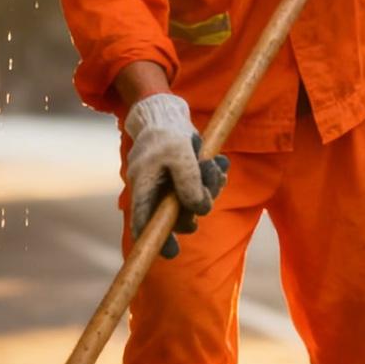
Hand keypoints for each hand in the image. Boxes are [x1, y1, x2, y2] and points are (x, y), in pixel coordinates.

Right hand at [124, 92, 228, 258]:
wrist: (167, 110)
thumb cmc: (168, 132)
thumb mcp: (180, 155)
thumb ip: (189, 183)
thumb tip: (200, 210)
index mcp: (144, 186)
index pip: (143, 221)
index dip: (155, 240)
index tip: (171, 253)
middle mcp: (155, 189)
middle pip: (175, 214)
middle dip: (198, 204)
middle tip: (212, 189)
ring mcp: (169, 184)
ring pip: (192, 199)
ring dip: (210, 186)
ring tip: (216, 166)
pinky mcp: (183, 175)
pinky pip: (200, 185)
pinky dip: (213, 176)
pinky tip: (221, 163)